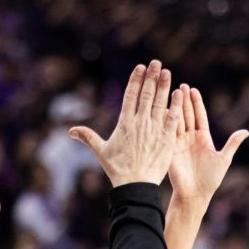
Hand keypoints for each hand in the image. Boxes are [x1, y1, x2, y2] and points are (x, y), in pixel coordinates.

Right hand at [69, 60, 181, 186]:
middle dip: (151, 77)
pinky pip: (172, 118)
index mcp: (124, 123)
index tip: (141, 67)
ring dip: (163, 85)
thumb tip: (70, 131)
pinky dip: (175, 104)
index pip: (130, 95)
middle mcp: (140, 122)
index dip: (136, 80)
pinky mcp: (166, 138)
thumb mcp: (101, 152)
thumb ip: (88, 137)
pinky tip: (179, 92)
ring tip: (166, 71)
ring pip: (159, 102)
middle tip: (156, 63)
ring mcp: (154, 129)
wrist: (136, 185)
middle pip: (146, 94)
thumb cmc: (118, 170)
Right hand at [167, 84, 248, 205]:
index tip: (193, 90)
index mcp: (204, 138)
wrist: (195, 194)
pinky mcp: (170, 149)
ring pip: (177, 120)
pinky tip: (163, 108)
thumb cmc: (211, 180)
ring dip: (175, 107)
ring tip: (172, 92)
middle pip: (187, 115)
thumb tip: (246, 131)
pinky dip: (166, 120)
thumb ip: (232, 144)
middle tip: (180, 85)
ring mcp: (179, 143)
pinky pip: (168, 132)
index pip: (199, 116)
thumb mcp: (224, 159)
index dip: (196, 103)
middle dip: (184, 100)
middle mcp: (190, 138)